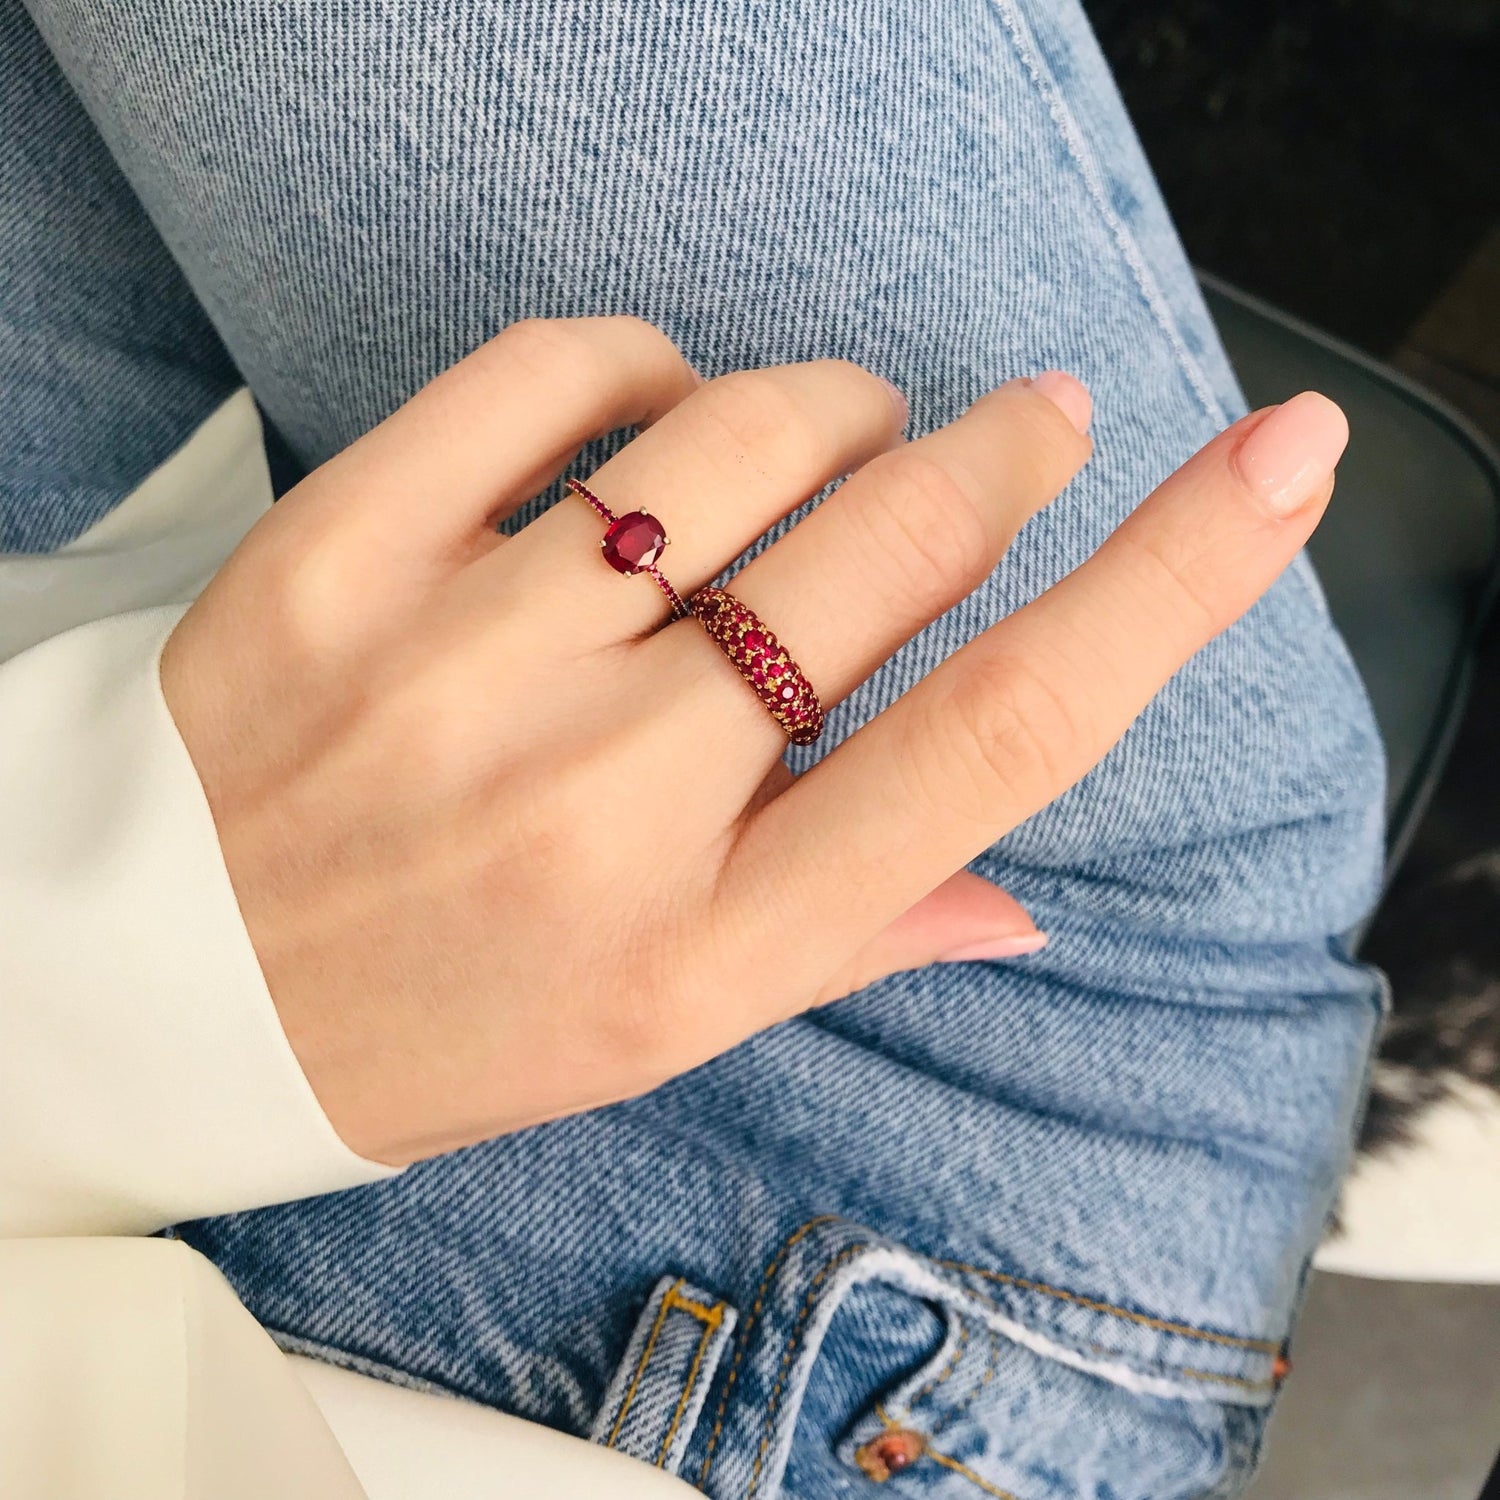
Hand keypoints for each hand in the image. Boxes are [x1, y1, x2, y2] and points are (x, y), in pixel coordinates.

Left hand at [160, 316, 1346, 1164]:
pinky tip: (650, 414)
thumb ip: (851, 940)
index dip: (1171, 586)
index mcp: (711, 943)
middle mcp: (605, 805)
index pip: (1000, 740)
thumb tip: (1020, 896)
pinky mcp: (338, 564)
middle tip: (1017, 425)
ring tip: (827, 433)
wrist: (161, 989)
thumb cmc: (433, 1016)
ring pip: (736, 439)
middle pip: (890, 551)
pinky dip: (641, 363)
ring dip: (826, 407)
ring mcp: (462, 671)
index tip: (1276, 470)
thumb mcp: (654, 1028)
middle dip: (993, 452)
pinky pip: (550, 380)